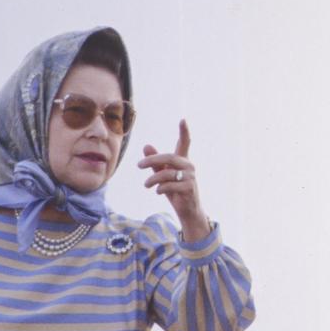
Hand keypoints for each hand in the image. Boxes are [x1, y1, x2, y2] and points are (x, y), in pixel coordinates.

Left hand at [137, 119, 209, 240]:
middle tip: (139, 165)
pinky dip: (160, 188)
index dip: (184, 131)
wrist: (187, 211)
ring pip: (167, 173)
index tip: (183, 119)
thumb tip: (146, 146)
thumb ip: (155, 163)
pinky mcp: (189, 188)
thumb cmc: (175, 191)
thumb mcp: (163, 176)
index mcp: (183, 161)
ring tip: (146, 185)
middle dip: (152, 160)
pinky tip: (159, 192)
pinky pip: (170, 185)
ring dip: (153, 179)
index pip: (185, 143)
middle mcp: (189, 166)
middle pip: (169, 157)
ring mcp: (190, 177)